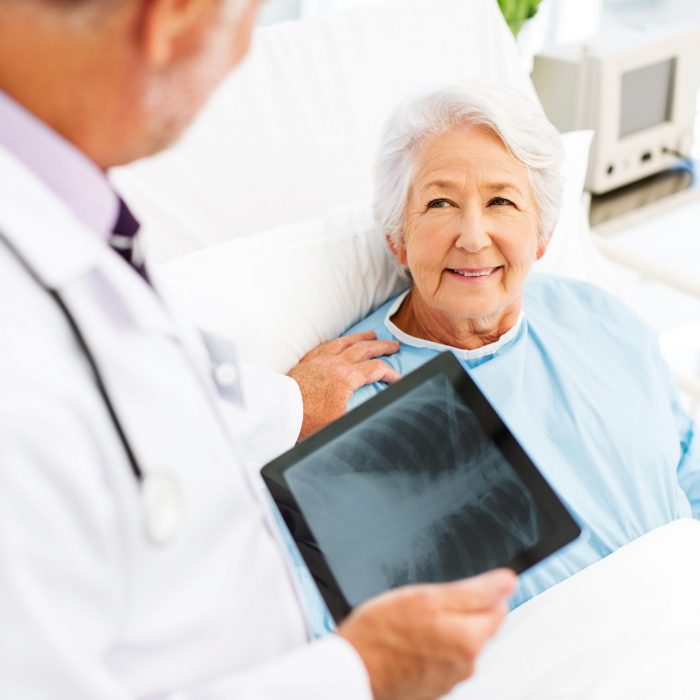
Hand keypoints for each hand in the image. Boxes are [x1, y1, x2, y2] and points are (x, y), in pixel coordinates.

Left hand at [287, 332, 399, 438]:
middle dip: (382, 347)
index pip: (376, 369)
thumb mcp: (340, 423)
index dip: (391, 373)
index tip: (398, 378)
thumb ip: (359, 416)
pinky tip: (339, 342)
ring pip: (345, 342)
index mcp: (347, 377)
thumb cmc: (308, 418)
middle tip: (394, 346)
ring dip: (361, 338)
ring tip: (372, 335)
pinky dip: (338, 341)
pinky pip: (326, 345)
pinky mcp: (307, 361)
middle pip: (364, 349)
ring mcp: (321, 360)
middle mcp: (336, 363)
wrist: (281, 410)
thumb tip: (373, 418)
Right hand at [338, 569, 516, 699]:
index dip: (478, 591)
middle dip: (459, 610)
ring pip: (457, 641)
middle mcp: (466, 665)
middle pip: (479, 625)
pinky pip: (440, 658)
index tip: (455, 588)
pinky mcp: (431, 687)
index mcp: (470, 640)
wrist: (350, 671)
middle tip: (426, 602)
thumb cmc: (381, 634)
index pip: (499, 607)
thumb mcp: (427, 597)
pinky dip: (429, 646)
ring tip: (411, 621)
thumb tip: (507, 581)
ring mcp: (448, 680)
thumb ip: (473, 591)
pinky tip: (406, 639)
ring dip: (442, 627)